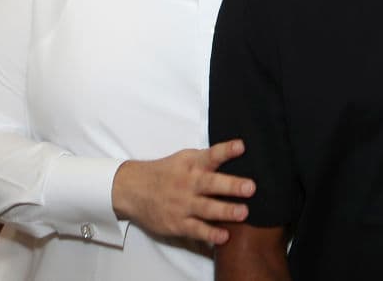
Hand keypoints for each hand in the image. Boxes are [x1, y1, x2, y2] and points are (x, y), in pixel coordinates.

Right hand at [111, 139, 254, 244]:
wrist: (131, 189)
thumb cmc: (167, 172)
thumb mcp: (186, 158)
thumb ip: (209, 159)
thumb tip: (240, 153)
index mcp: (192, 164)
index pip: (211, 155)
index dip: (226, 150)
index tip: (241, 146)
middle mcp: (188, 183)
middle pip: (211, 183)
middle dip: (232, 186)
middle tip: (250, 187)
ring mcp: (182, 204)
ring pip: (206, 208)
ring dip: (225, 211)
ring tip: (243, 213)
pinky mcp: (177, 223)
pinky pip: (195, 229)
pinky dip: (209, 234)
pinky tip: (224, 237)